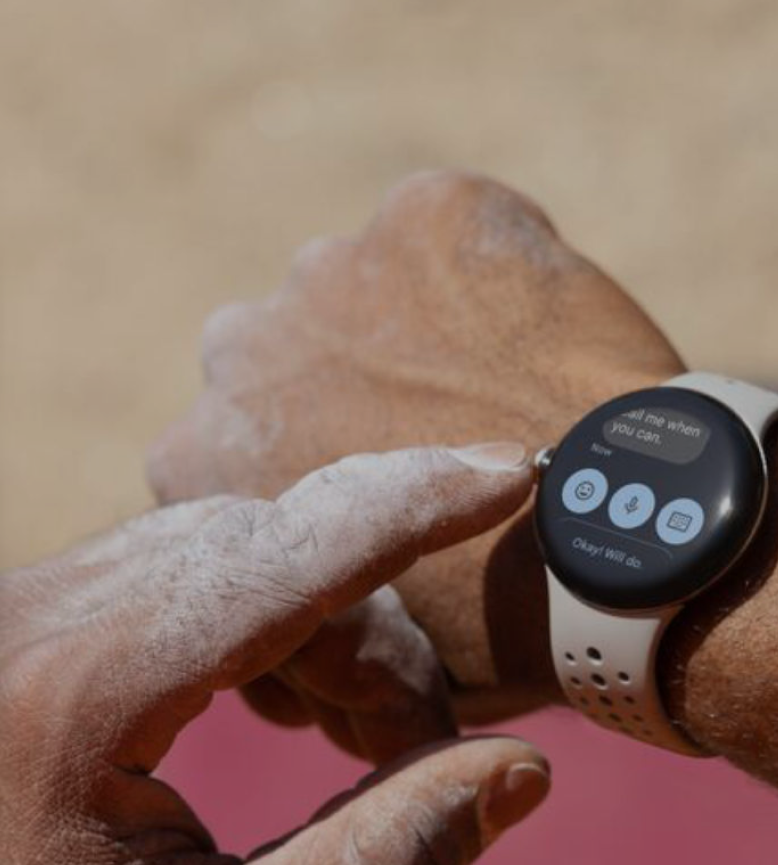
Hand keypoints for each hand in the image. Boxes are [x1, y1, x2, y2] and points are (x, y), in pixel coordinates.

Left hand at [0, 443, 549, 864]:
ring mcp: (26, 605)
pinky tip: (280, 699)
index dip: (414, 506)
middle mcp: (40, 614)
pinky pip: (177, 572)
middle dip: (375, 639)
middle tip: (417, 759)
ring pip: (228, 553)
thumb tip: (517, 775)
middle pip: (269, 554)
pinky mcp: (29, 617)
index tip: (511, 471)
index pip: (286, 559)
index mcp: (82, 692)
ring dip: (325, 626)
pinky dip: (262, 617)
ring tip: (356, 745)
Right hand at [148, 171, 683, 720]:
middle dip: (336, 383)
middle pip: (283, 356)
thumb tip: (305, 632)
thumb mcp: (350, 651)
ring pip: (362, 287)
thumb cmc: (483, 628)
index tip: (365, 480)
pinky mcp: (426, 212)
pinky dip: (489, 270)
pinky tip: (541, 334)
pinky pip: (450, 233)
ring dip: (405, 325)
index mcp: (195, 460)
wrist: (606, 541)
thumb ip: (300, 598)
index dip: (304, 464)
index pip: (235, 445)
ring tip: (493, 383)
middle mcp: (237, 349)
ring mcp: (331, 269)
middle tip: (430, 430)